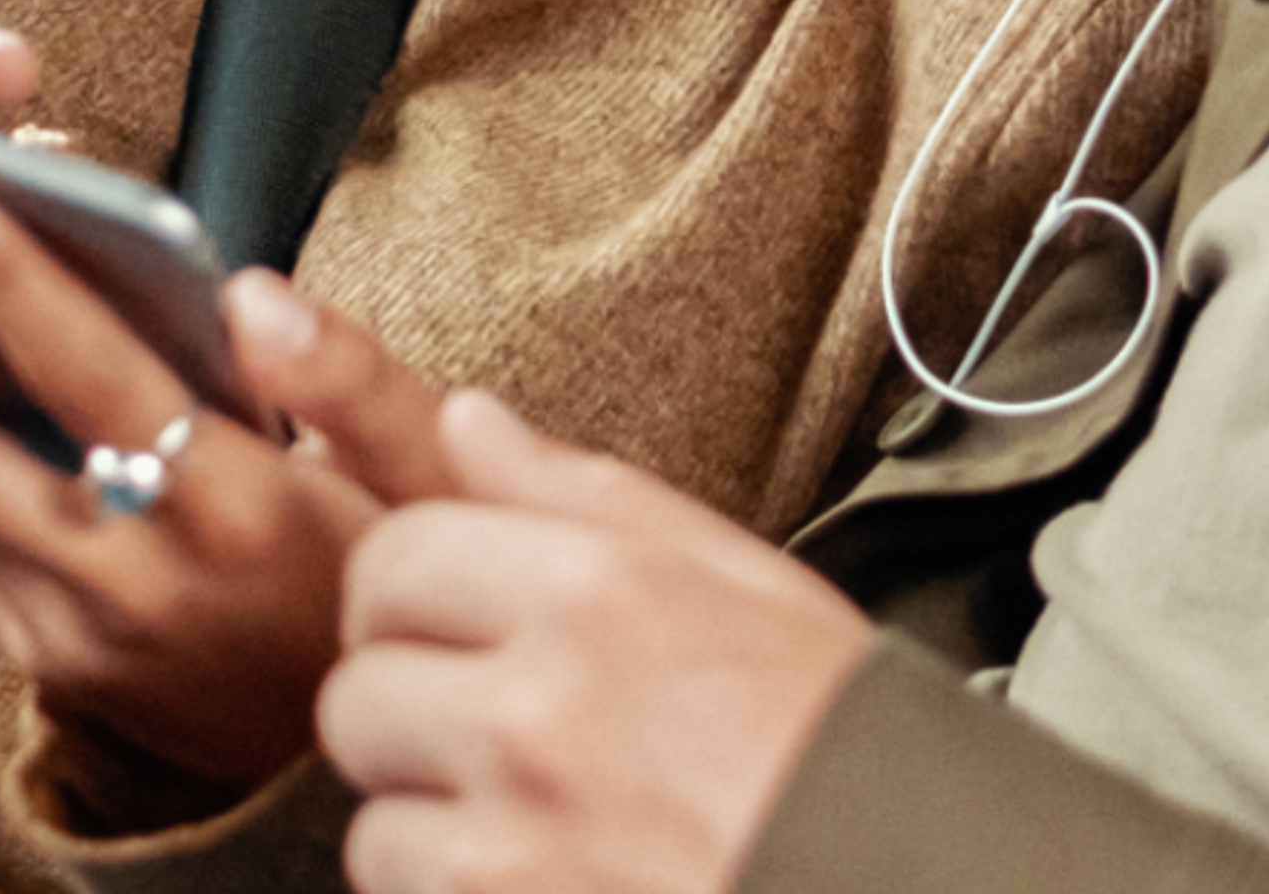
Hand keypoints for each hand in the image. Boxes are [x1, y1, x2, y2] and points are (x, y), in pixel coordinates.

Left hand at [0, 168, 389, 794]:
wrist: (377, 743)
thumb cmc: (405, 576)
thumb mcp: (423, 472)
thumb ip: (349, 376)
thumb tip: (251, 291)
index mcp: (240, 505)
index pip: (86, 368)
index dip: (0, 269)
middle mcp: (141, 578)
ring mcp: (85, 639)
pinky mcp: (60, 677)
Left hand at [324, 394, 872, 893]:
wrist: (909, 875)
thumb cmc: (836, 736)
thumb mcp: (743, 578)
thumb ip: (586, 496)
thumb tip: (466, 420)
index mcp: (602, 589)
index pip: (395, 556)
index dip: (413, 593)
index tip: (451, 624)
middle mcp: (542, 705)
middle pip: (358, 687)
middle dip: (412, 709)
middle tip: (499, 729)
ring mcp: (517, 832)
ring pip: (371, 814)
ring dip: (433, 820)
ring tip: (540, 816)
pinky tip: (550, 872)